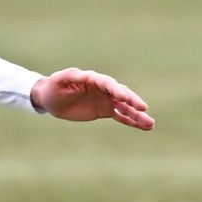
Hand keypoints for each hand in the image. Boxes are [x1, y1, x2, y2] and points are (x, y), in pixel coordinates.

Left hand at [30, 68, 153, 129]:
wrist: (51, 99)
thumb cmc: (54, 86)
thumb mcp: (58, 80)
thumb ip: (71, 77)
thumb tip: (83, 75)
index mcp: (93, 79)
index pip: (108, 84)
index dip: (116, 90)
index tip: (124, 98)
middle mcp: (103, 89)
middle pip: (121, 94)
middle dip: (132, 101)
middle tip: (143, 108)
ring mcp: (106, 100)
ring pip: (125, 107)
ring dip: (137, 115)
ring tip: (151, 124)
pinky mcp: (104, 111)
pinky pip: (121, 116)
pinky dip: (132, 121)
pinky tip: (144, 127)